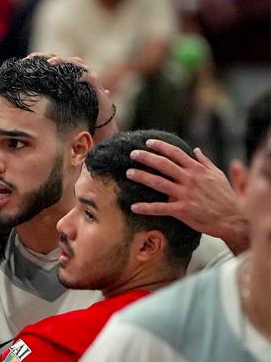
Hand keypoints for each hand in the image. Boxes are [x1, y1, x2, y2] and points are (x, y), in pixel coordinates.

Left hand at [28, 52, 117, 140]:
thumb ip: (45, 96)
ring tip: (51, 63)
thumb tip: (25, 94)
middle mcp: (76, 71)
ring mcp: (86, 76)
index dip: (39, 59)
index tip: (25, 61)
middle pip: (61, 58)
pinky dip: (82, 75)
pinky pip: (89, 76)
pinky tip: (75, 77)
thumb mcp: (56, 102)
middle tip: (33, 59)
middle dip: (47, 57)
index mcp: (66, 73)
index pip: (51, 61)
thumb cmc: (75, 109)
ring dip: (63, 62)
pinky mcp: (96, 84)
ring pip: (75, 63)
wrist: (97, 119)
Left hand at [128, 139, 248, 253]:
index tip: (148, 142)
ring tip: (129, 173)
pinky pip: (160, 208)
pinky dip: (146, 208)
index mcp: (197, 170)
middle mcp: (190, 179)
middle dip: (147, 157)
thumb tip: (196, 149)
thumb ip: (205, 161)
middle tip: (133, 153)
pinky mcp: (183, 210)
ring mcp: (185, 194)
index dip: (161, 146)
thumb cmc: (225, 196)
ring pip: (159, 183)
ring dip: (142, 177)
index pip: (176, 153)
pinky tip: (133, 207)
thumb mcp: (218, 175)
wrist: (232, 218)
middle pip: (164, 164)